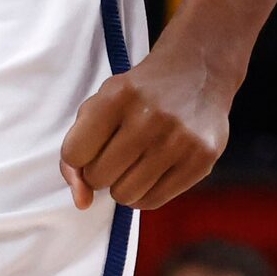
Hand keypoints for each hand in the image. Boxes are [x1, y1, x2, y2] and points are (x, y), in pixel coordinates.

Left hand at [59, 36, 231, 210]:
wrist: (197, 73)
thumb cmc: (137, 95)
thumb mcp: (100, 104)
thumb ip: (76, 150)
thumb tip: (81, 202)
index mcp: (116, 97)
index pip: (74, 153)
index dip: (77, 157)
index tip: (91, 146)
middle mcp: (149, 118)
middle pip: (99, 177)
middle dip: (99, 171)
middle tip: (115, 154)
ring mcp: (179, 140)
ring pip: (125, 195)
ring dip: (121, 185)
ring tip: (133, 163)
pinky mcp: (202, 160)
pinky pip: (154, 201)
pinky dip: (144, 193)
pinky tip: (151, 171)